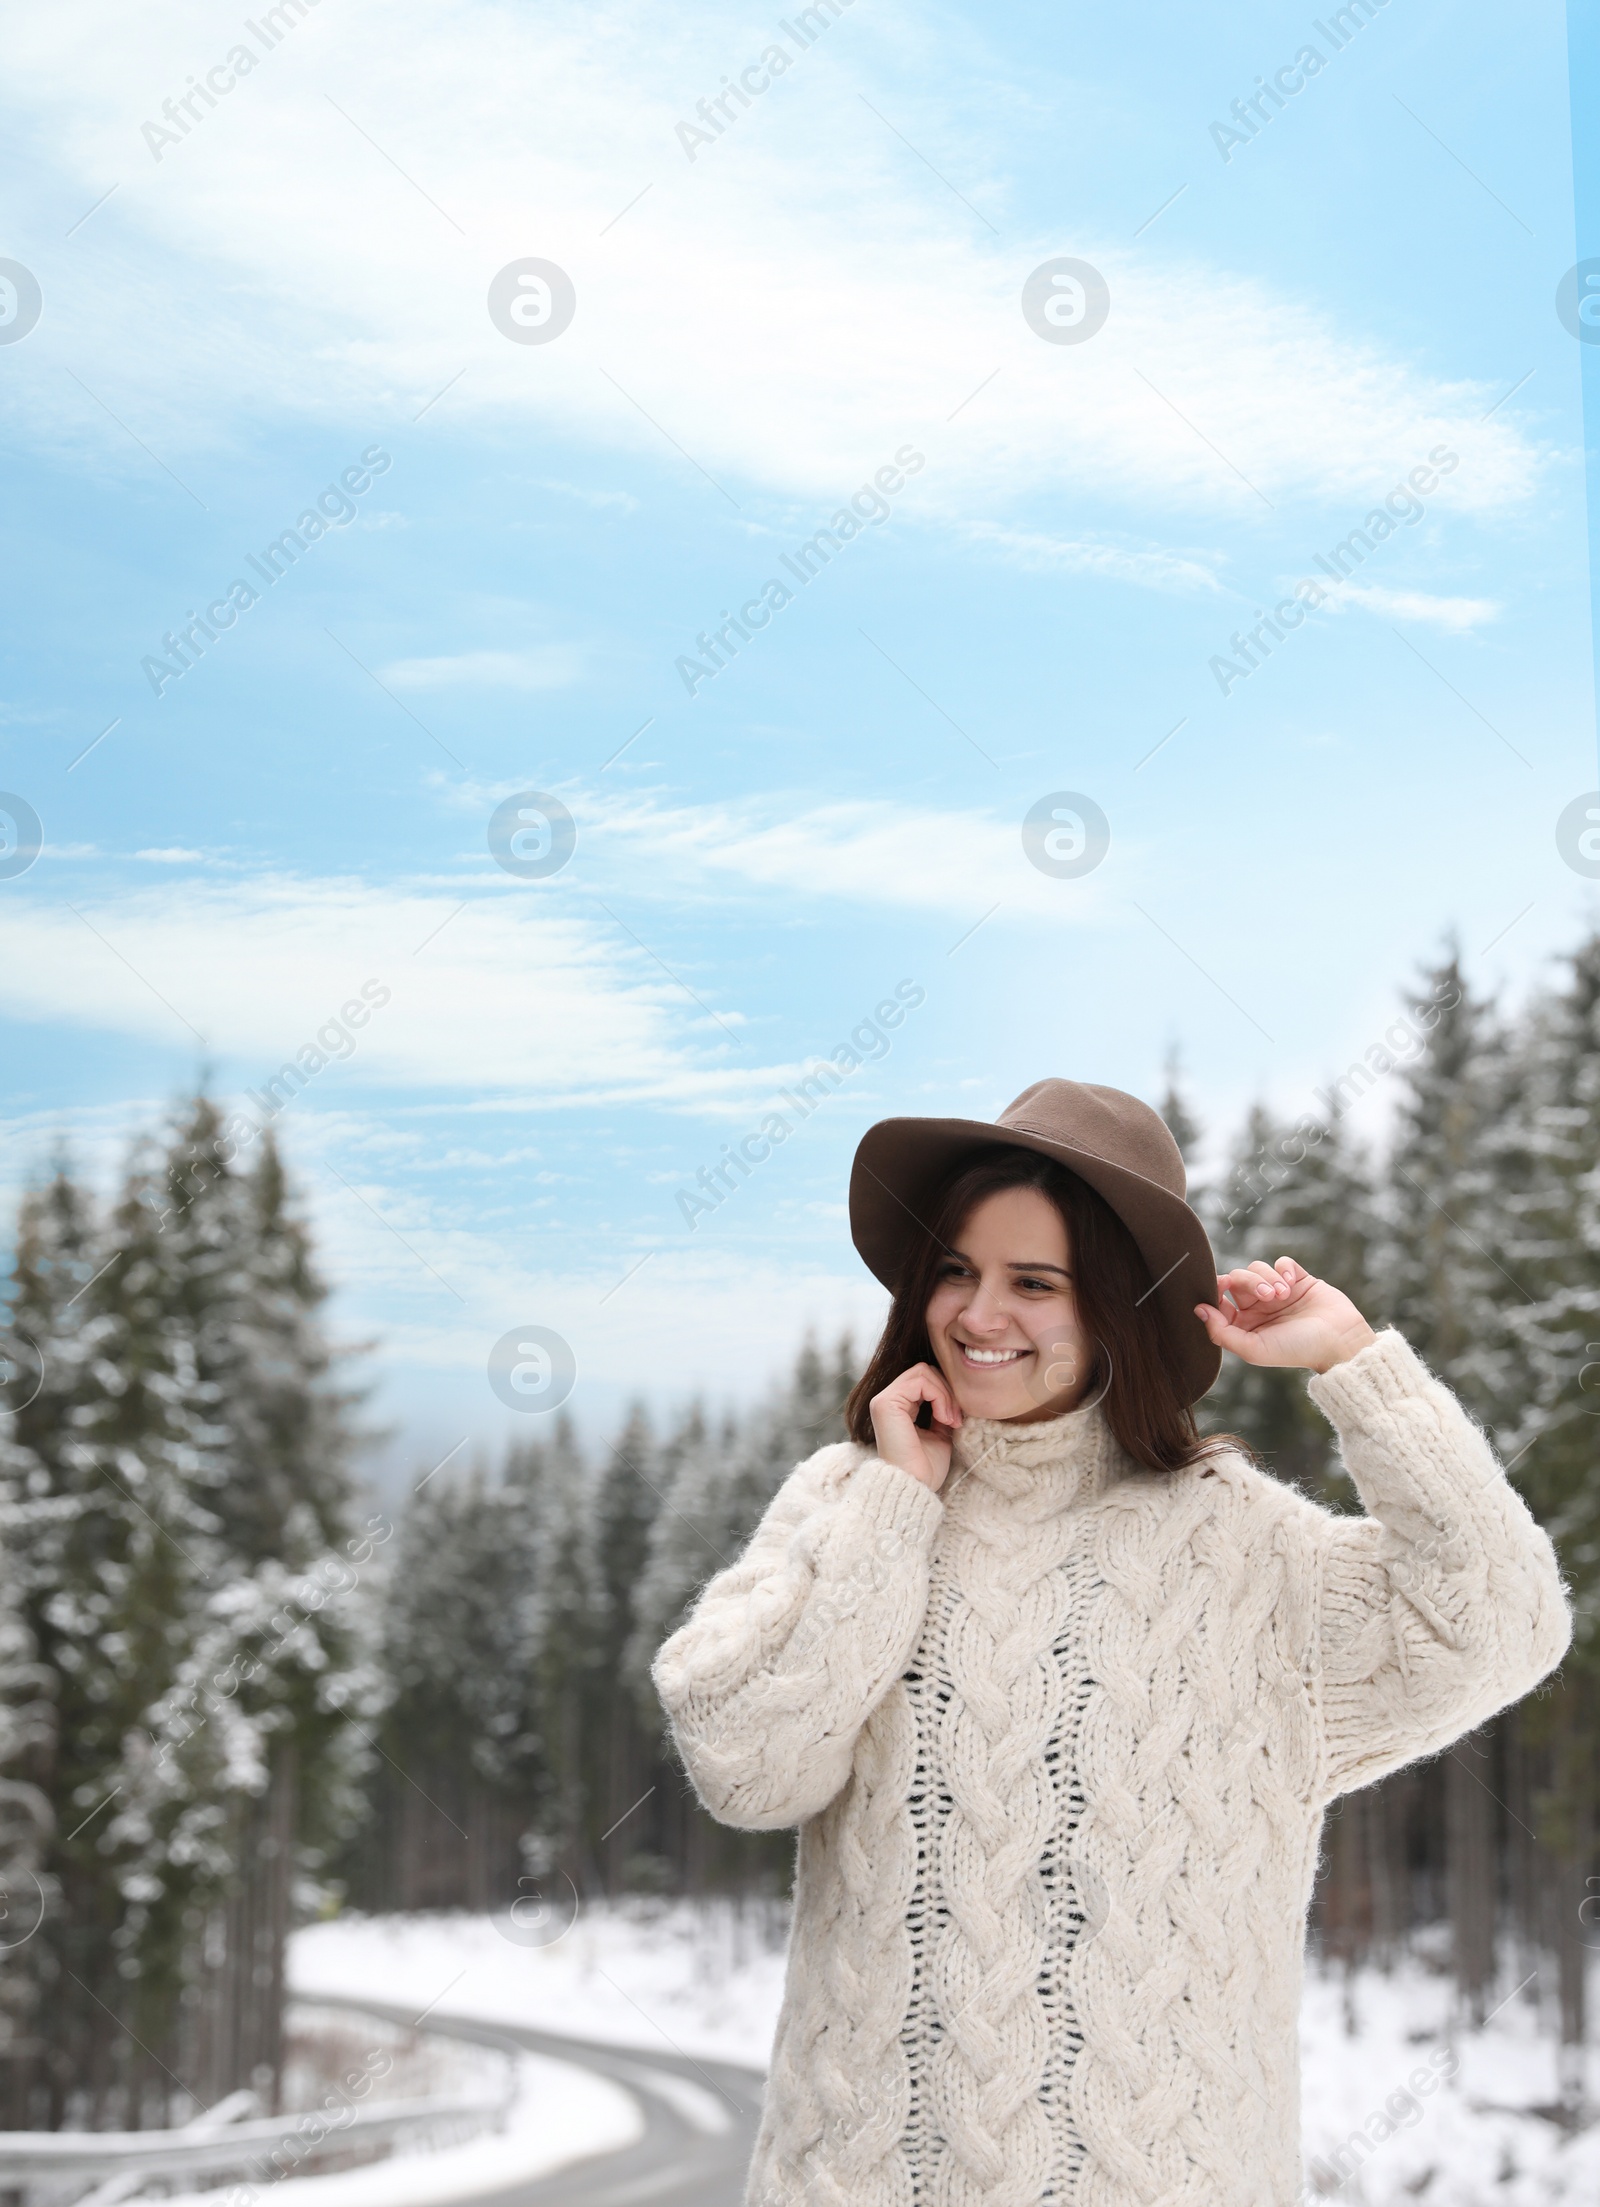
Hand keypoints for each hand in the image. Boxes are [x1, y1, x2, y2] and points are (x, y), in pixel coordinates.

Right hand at [869, 1362, 961, 1492]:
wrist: (916, 1487)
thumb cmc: (926, 1467)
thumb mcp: (940, 1432)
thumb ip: (942, 1409)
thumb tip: (957, 1390)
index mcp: (897, 1406)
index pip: (925, 1379)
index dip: (946, 1392)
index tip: (957, 1420)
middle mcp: (887, 1400)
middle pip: (924, 1371)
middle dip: (947, 1391)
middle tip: (956, 1419)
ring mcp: (883, 1400)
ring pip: (923, 1372)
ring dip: (945, 1394)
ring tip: (951, 1421)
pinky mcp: (886, 1403)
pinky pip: (920, 1381)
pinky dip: (939, 1396)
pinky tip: (943, 1419)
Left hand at [1195, 1257, 1377, 1374]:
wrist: (1339, 1342)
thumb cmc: (1297, 1350)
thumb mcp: (1254, 1348)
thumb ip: (1222, 1332)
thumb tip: (1198, 1310)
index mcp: (1244, 1324)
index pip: (1218, 1299)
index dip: (1216, 1289)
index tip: (1223, 1287)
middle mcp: (1258, 1308)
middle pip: (1237, 1278)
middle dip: (1249, 1282)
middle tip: (1268, 1296)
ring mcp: (1278, 1292)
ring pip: (1257, 1268)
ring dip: (1268, 1277)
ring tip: (1284, 1294)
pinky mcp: (1298, 1280)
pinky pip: (1281, 1262)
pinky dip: (1284, 1269)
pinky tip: (1293, 1283)